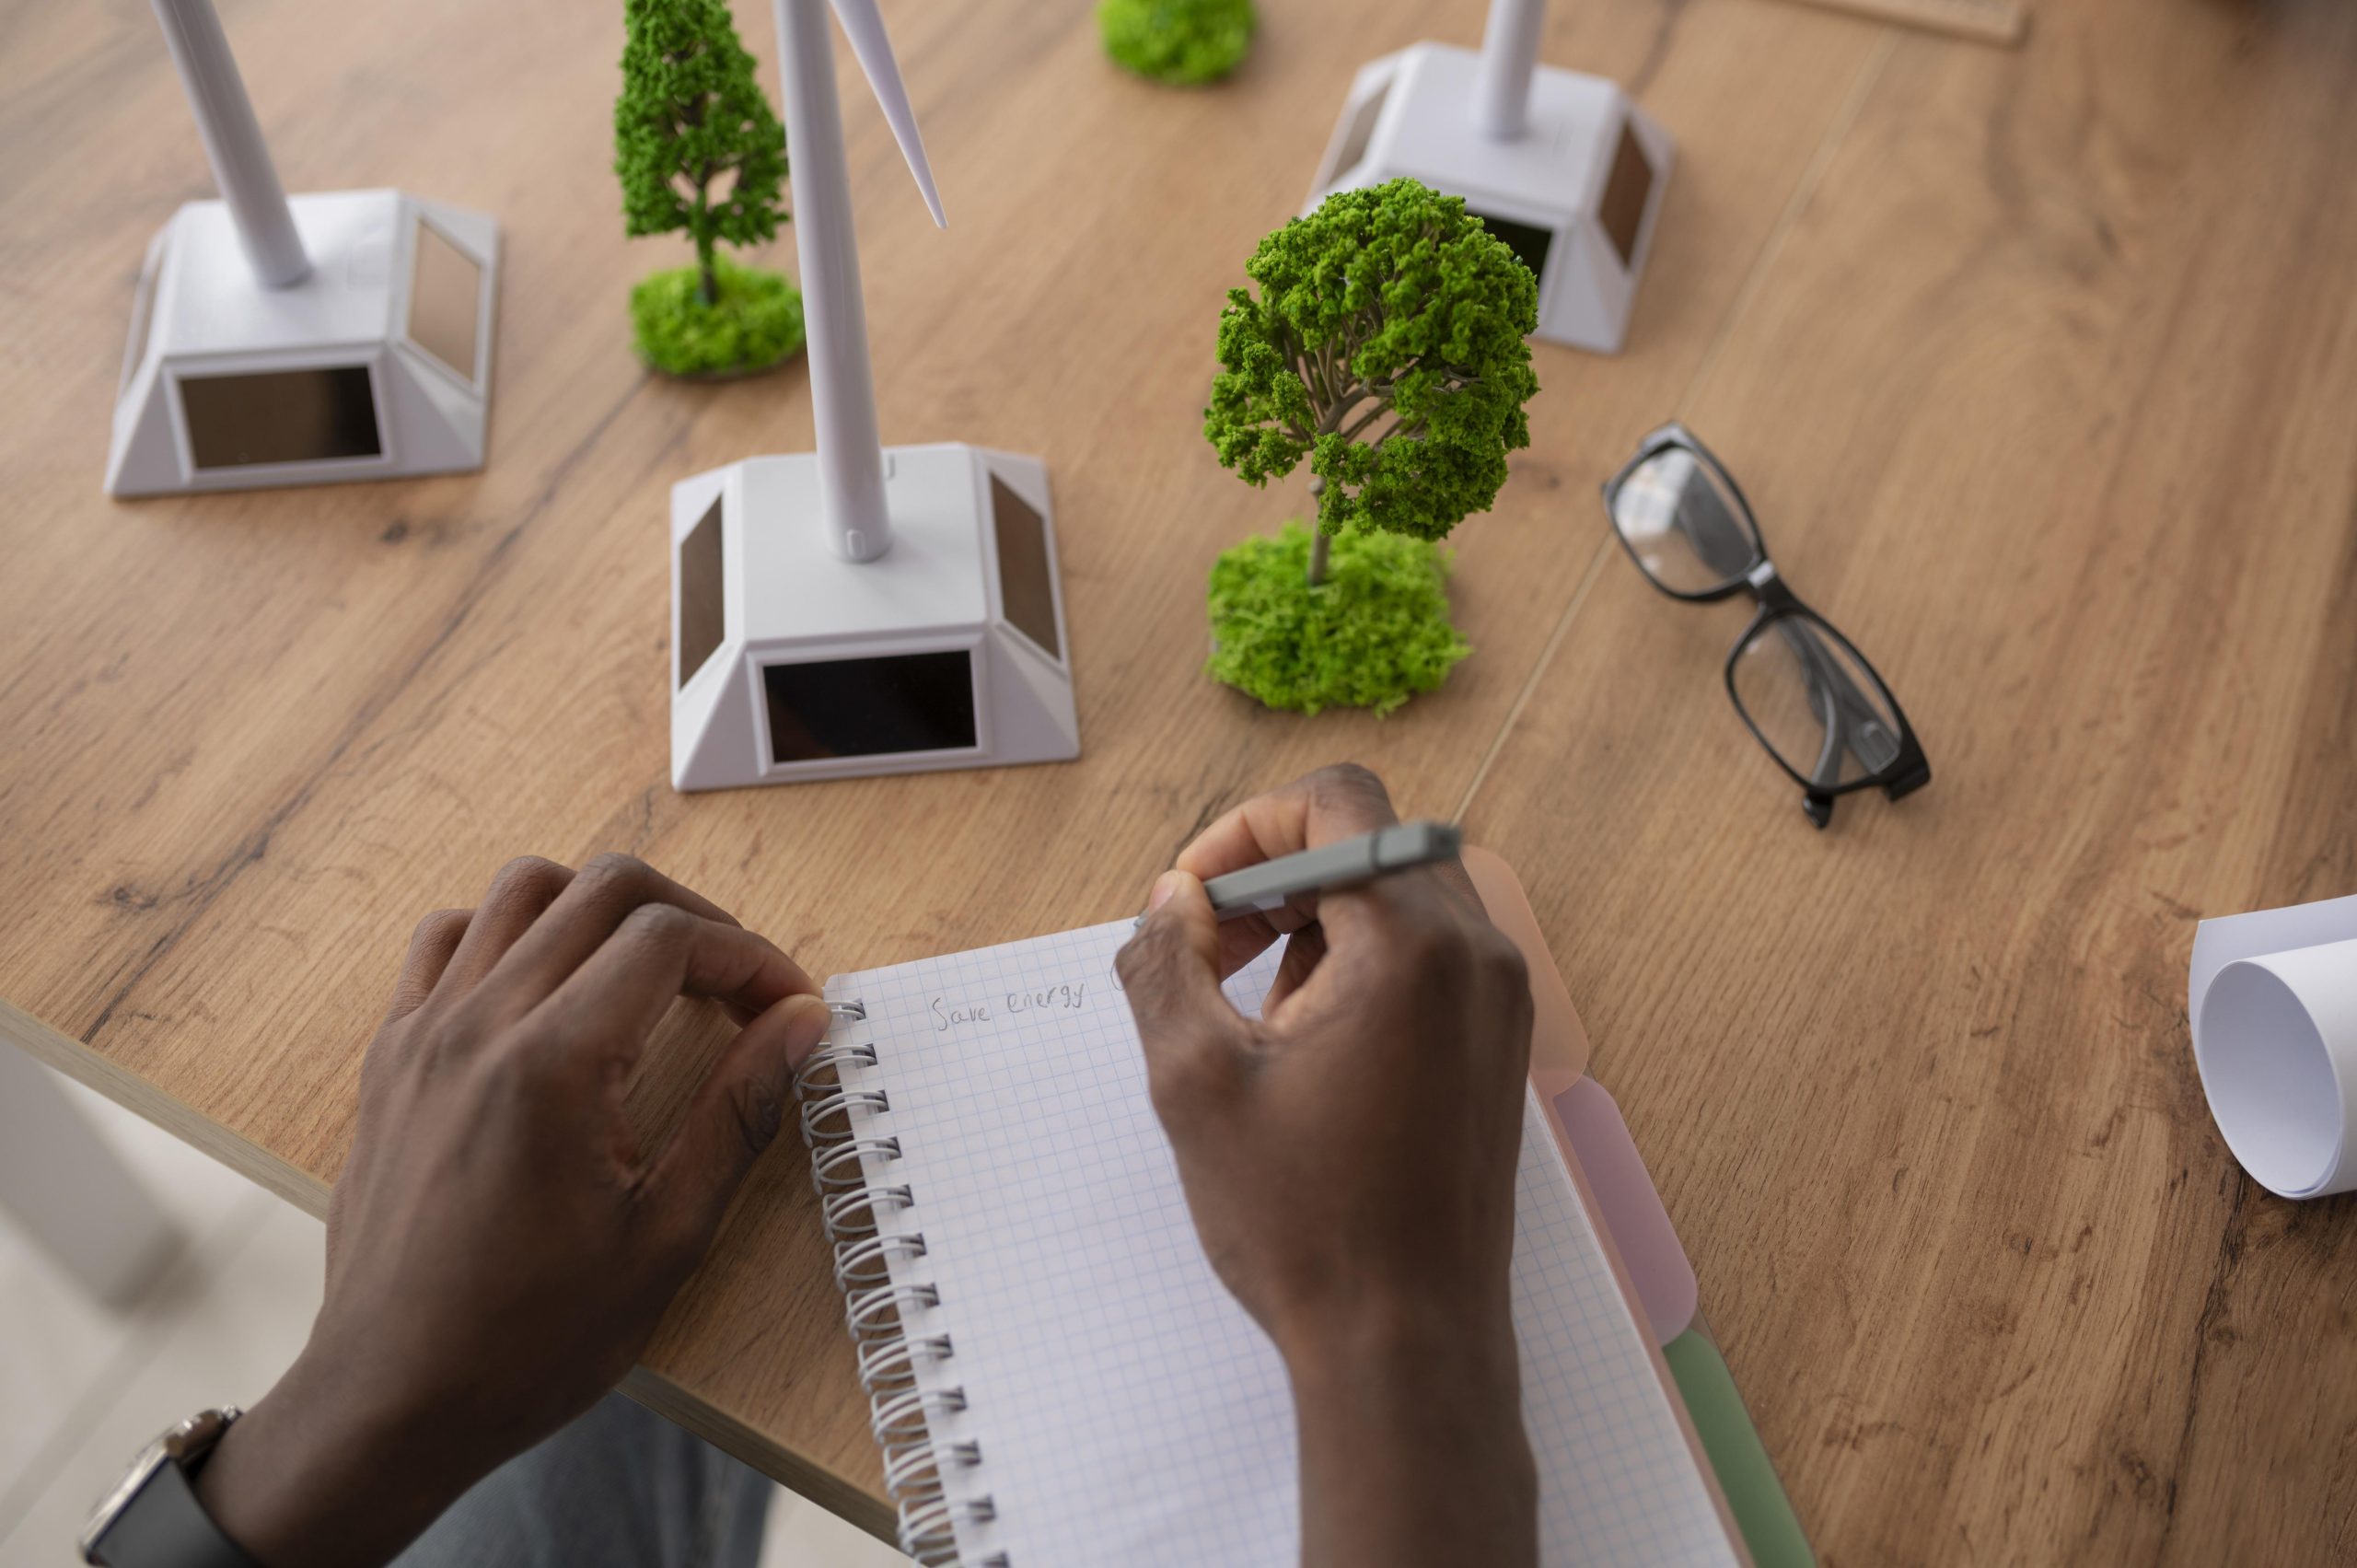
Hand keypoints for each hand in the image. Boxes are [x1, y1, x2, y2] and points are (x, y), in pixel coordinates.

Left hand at [195, 855, 832, 1567]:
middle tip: (736, 986)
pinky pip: (450, 938)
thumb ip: (739, 1110)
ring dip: (604, 910)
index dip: (750, 958)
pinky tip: (554, 992)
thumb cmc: (528, 1340)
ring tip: (651, 978)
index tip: (785, 1009)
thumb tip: (799, 1023)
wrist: (391, 1400)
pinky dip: (514, 933)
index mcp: (550, 1065)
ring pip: (524, 889)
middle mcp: (478, 1024)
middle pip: (604, 887)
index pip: (668, 940)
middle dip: (691, 919)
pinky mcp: (391, 1054)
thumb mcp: (666, 1236)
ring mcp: (424, 1032)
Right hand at [1115, 764, 1537, 1567]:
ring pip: (1398, 899)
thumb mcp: (1195, 1083)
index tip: (1194, 900)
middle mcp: (1478, 955)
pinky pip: (1428, 958)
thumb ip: (1165, 965)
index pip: (1337, 802)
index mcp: (1413, 945)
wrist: (1407, 1344)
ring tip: (1258, 1023)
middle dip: (1275, 881)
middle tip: (1209, 954)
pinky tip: (1308, 1054)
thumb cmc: (1307, 1224)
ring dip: (1315, 927)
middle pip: (1370, 843)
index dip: (1248, 829)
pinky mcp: (1499, 1047)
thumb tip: (1169, 903)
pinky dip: (1360, 970)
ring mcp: (1501, 1003)